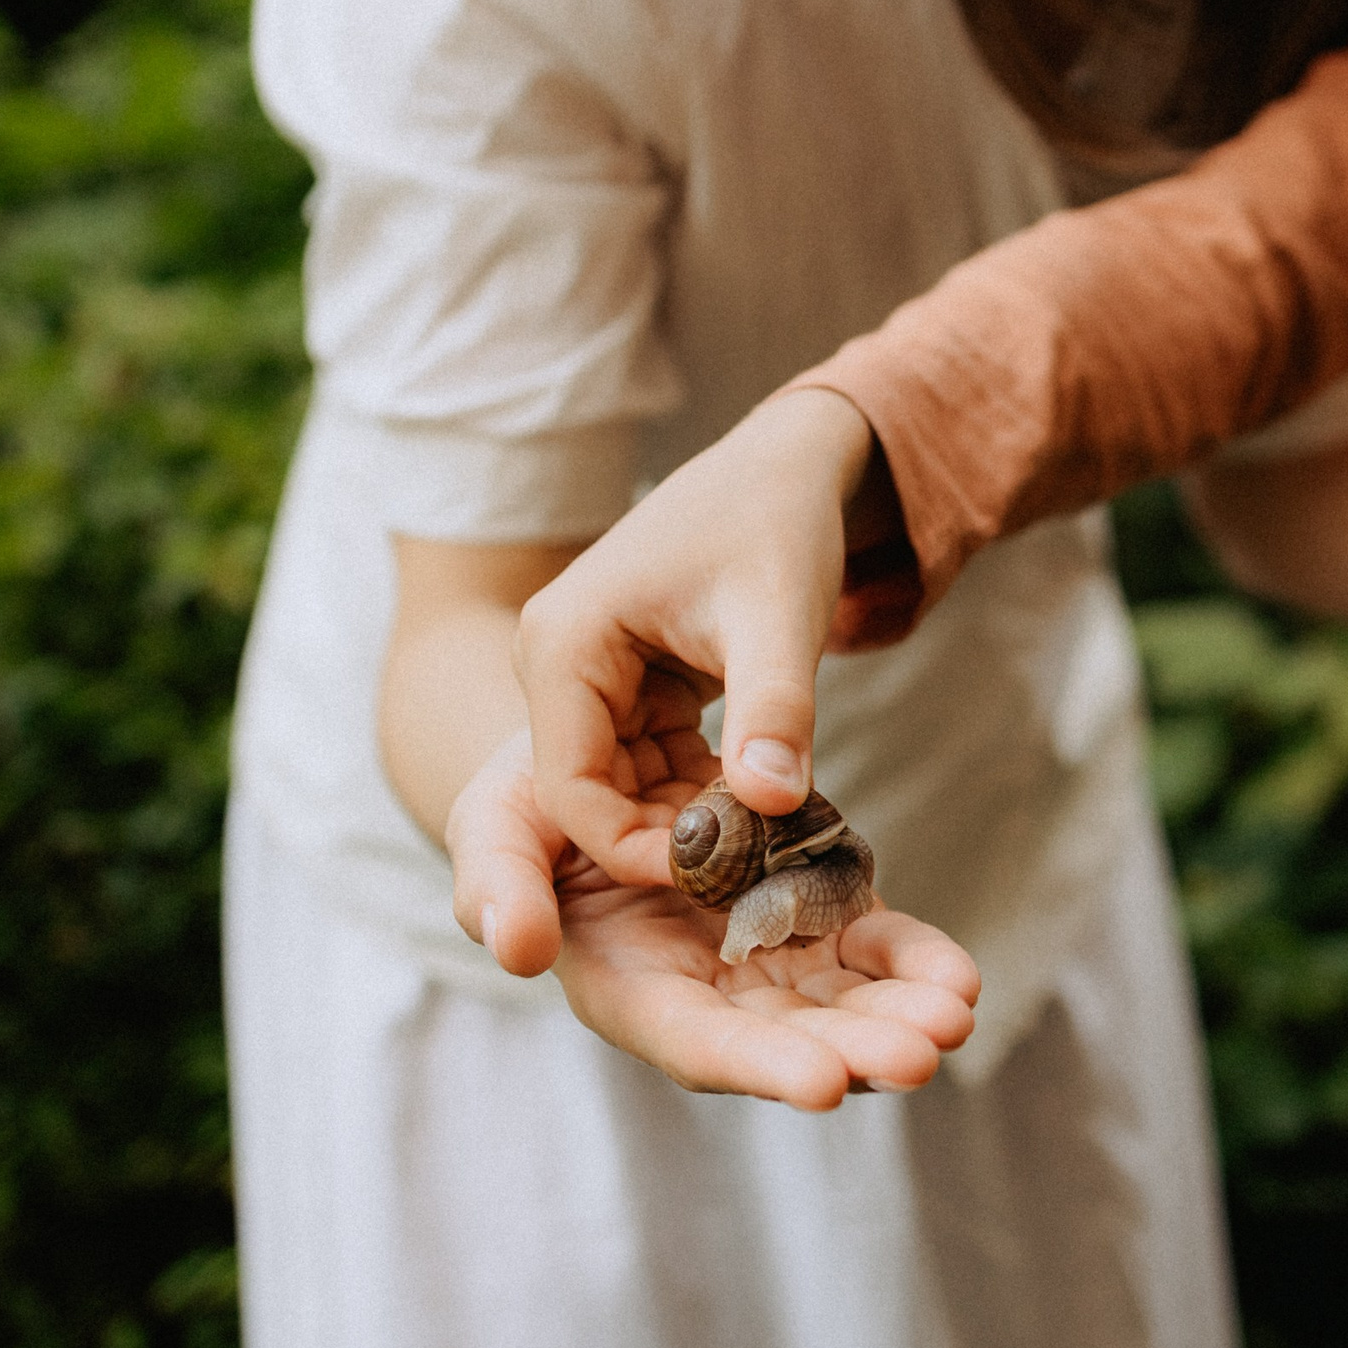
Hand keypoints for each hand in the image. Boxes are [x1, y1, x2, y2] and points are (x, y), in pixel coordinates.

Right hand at [444, 715, 979, 1106]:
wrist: (595, 731)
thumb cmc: (527, 786)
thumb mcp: (496, 818)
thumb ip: (499, 879)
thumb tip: (518, 951)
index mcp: (621, 977)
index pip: (689, 1038)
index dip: (752, 1064)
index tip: (823, 1083)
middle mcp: (698, 983)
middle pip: (780, 1035)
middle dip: (851, 1047)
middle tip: (923, 1050)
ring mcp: (760, 949)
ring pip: (836, 998)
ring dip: (895, 1011)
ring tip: (954, 1011)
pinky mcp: (808, 905)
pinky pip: (865, 940)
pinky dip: (909, 959)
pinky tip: (956, 974)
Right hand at [513, 388, 885, 882]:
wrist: (790, 468)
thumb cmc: (776, 523)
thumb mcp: (779, 614)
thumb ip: (775, 708)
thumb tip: (775, 804)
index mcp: (562, 647)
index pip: (570, 789)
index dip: (636, 848)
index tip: (719, 878)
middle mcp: (557, 666)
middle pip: (589, 797)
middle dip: (665, 842)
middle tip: (752, 876)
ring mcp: (587, 680)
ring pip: (623, 790)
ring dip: (687, 824)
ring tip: (766, 848)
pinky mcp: (627, 690)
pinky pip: (650, 768)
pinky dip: (700, 795)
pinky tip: (761, 810)